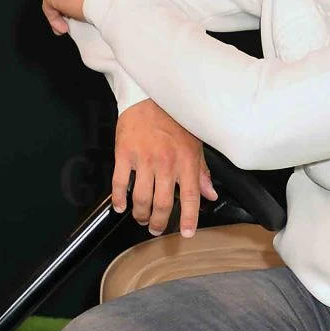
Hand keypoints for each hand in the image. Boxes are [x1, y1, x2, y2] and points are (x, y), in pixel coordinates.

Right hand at [113, 98, 216, 236]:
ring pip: (141, 198)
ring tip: (141, 218)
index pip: (190, 198)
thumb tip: (210, 194)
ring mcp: (144, 160)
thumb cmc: (173, 120)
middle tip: (156, 229)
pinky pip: (120, 183)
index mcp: (186, 161)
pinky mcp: (124, 154)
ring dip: (141, 214)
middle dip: (159, 222)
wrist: (149, 97)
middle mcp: (166, 163)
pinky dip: (119, 199)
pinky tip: (120, 206)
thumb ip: (201, 172)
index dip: (188, 219)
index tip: (186, 233)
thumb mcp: (194, 145)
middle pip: (162, 204)